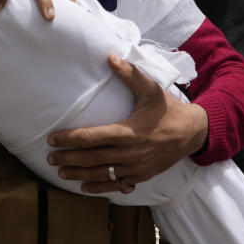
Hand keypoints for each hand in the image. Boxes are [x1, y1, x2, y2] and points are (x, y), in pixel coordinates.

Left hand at [46, 55, 208, 193]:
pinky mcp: (142, 176)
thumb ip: (130, 74)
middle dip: (69, 158)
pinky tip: (85, 187)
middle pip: (92, 158)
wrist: (194, 132)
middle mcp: (130, 153)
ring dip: (79, 174)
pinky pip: (117, 184)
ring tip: (60, 172)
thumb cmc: (169, 109)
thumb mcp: (151, 89)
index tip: (52, 138)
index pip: (92, 137)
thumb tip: (110, 56)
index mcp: (129, 132)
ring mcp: (136, 167)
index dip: (69, 138)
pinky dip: (100, 187)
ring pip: (102, 173)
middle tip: (49, 158)